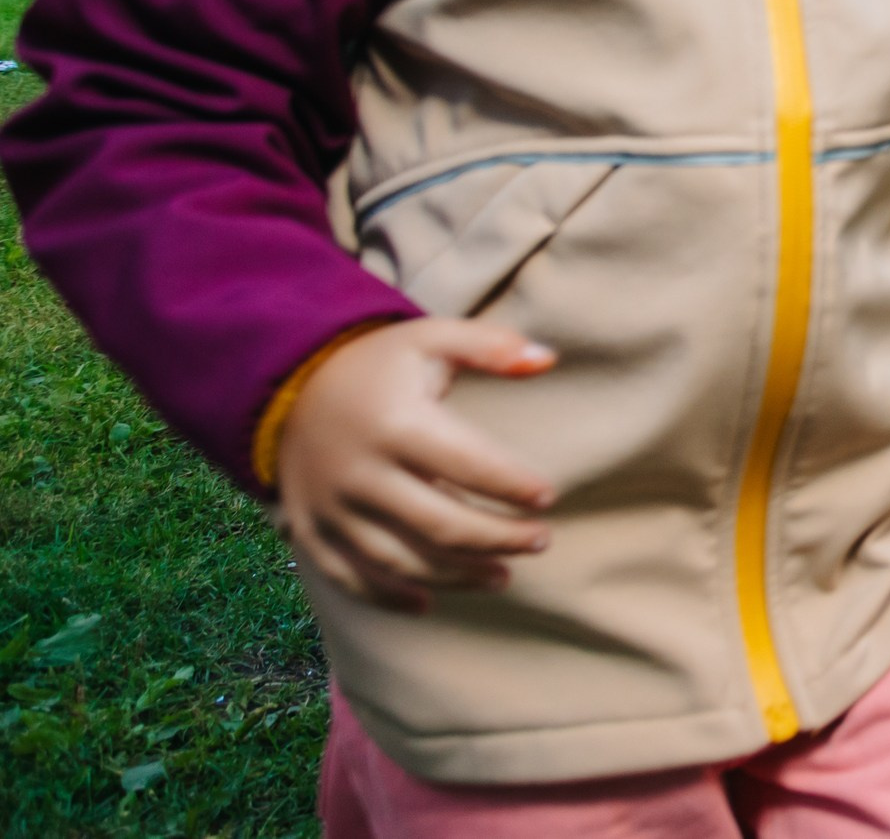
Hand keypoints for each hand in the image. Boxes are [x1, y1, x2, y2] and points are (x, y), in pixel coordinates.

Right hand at [273, 319, 559, 612]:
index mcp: (395, 424)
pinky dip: (388, 598)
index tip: (548, 497)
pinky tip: (429, 603)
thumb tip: (548, 358)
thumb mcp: (431, 338)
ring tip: (503, 576)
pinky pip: (349, 577)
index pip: (467, 464)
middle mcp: (359, 472)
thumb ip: (491, 346)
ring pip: (400, 561)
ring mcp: (331, 508)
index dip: (512, 485)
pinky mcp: (311, 531)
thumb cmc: (379, 365)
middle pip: (439, 524)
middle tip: (540, 541)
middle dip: (498, 539)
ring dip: (456, 576)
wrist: (288, 388)